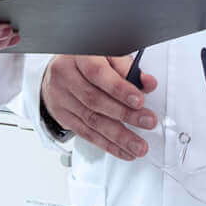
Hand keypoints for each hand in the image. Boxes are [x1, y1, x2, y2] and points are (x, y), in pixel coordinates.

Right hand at [42, 52, 157, 159]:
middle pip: (95, 100)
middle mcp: (66, 77)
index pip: (98, 74)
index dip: (119, 89)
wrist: (58, 70)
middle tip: (147, 122)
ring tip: (138, 145)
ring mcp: (61, 98)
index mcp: (78, 57)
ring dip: (118, 136)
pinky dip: (106, 144)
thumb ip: (127, 68)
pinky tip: (122, 150)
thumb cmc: (87, 61)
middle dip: (125, 114)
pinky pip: (85, 133)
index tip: (139, 101)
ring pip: (91, 120)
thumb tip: (148, 83)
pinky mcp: (62, 116)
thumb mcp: (107, 56)